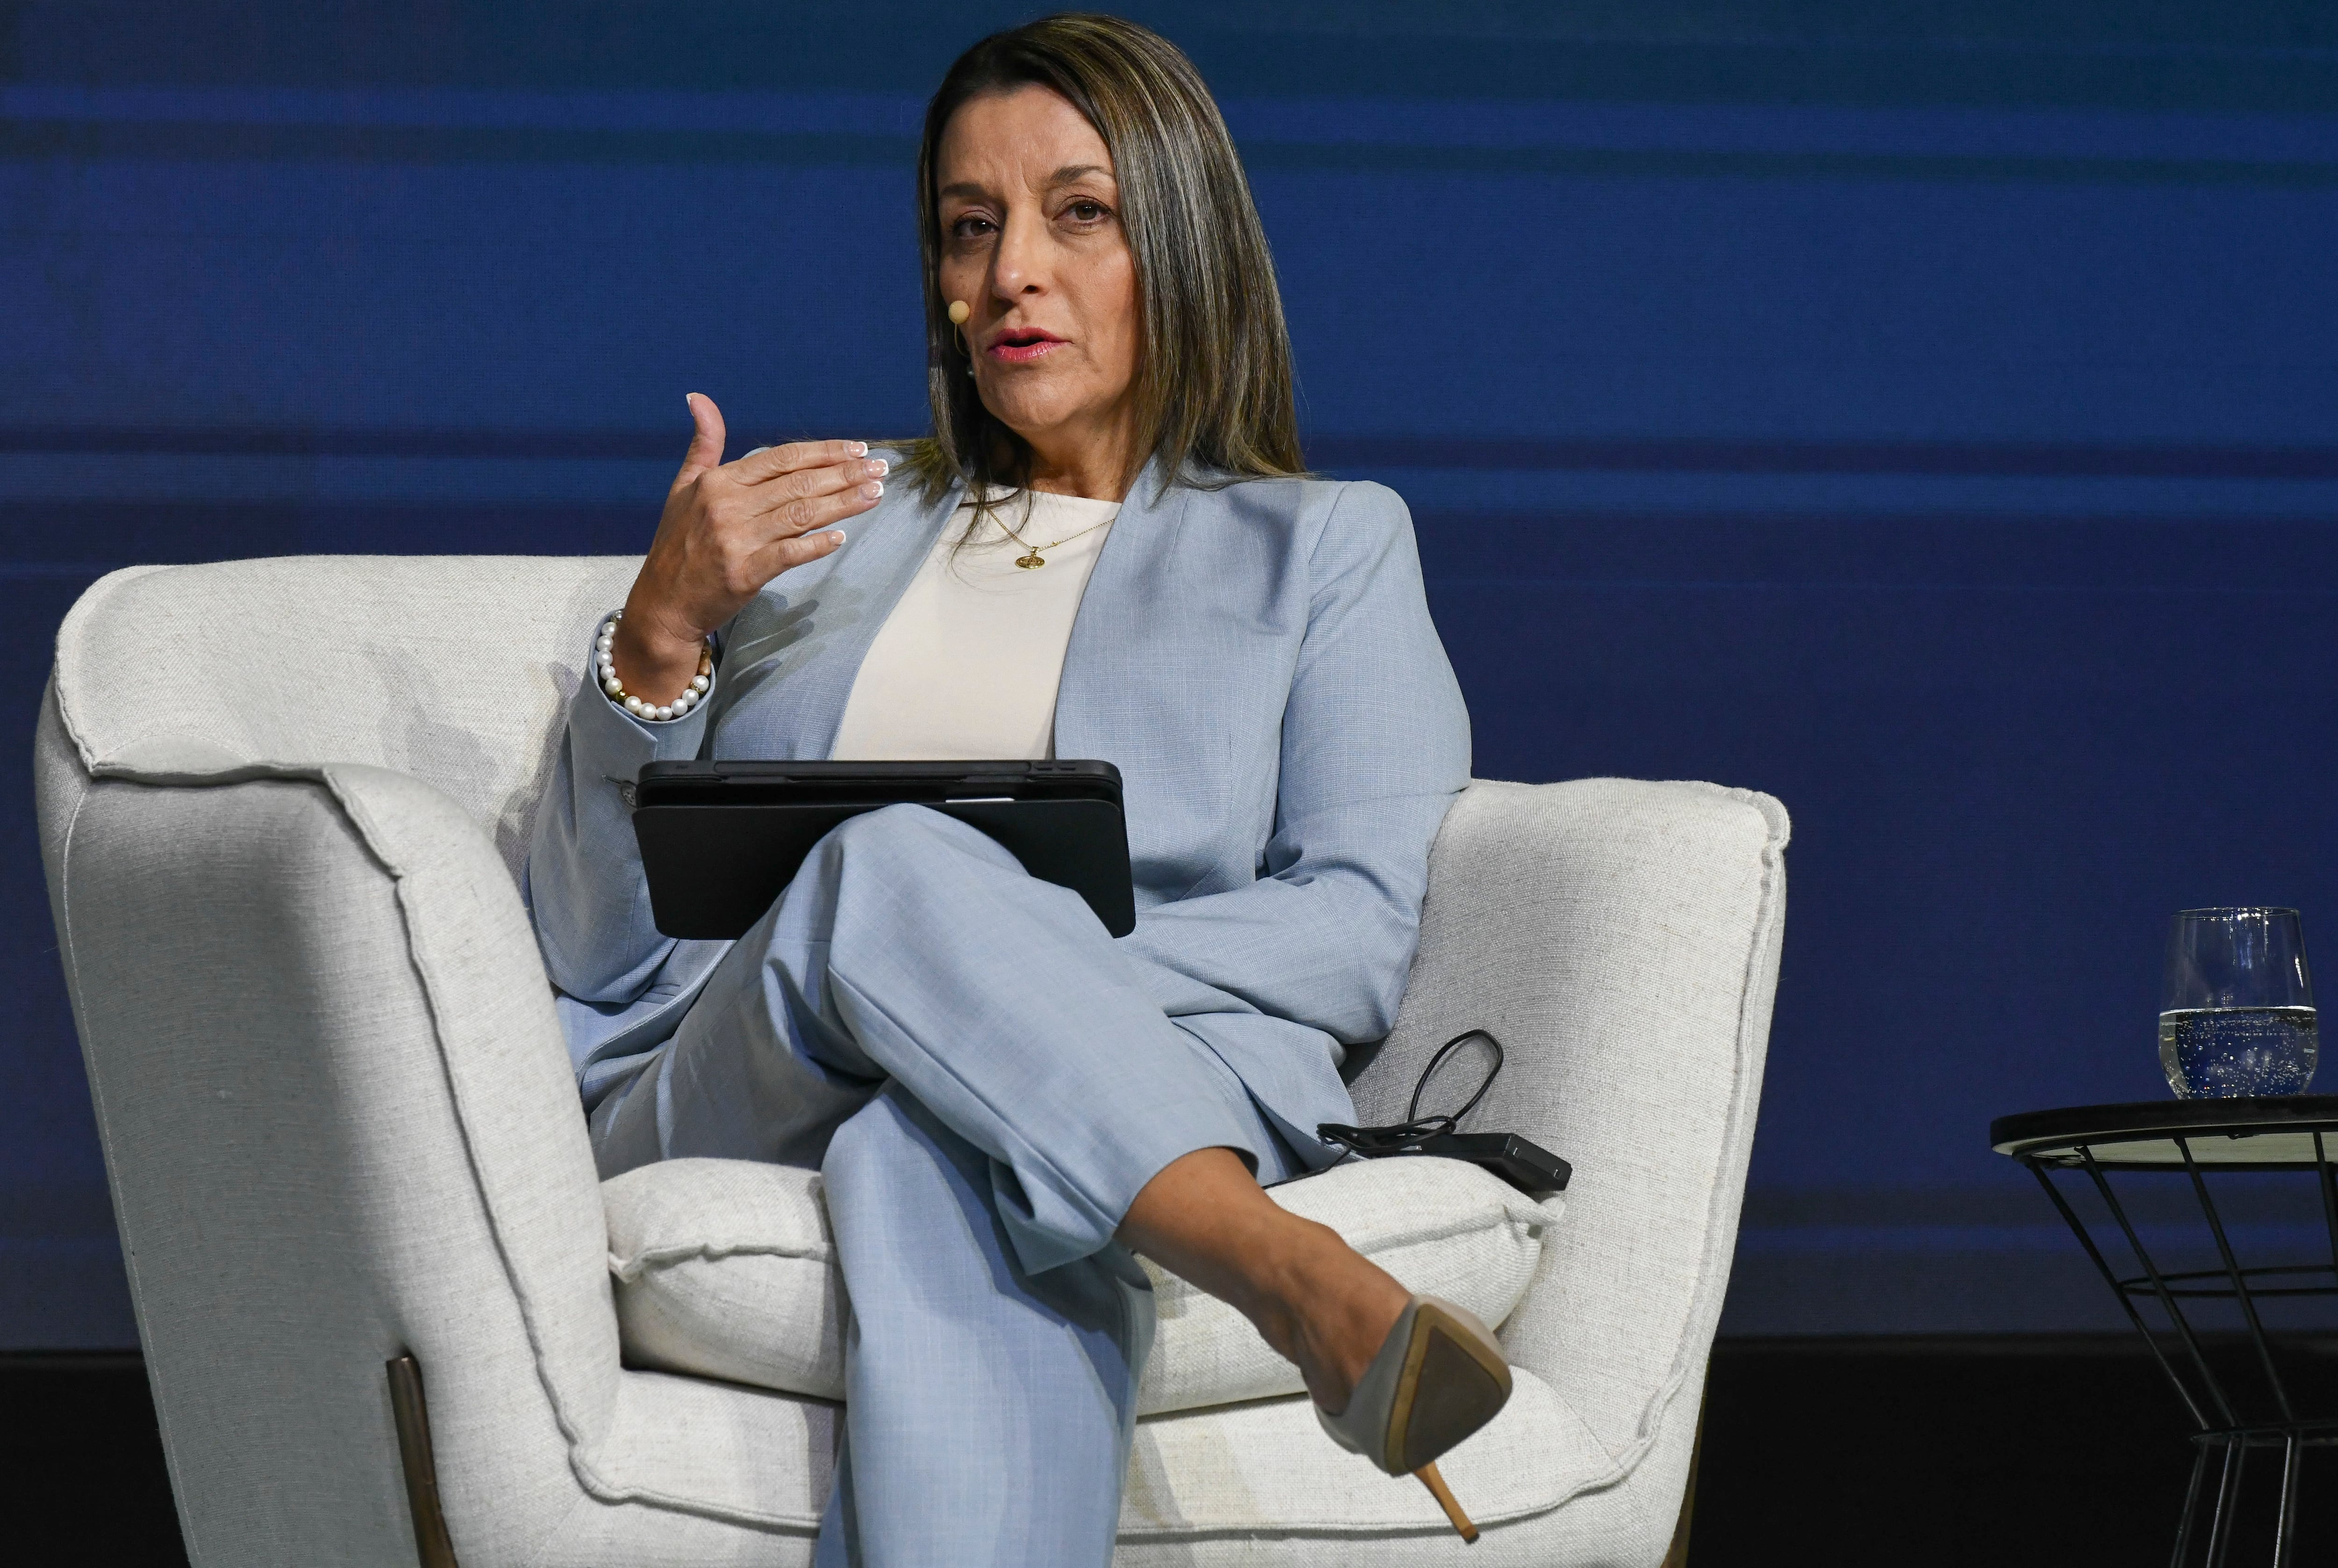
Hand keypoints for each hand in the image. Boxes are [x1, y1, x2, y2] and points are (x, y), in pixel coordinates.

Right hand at [613, 393, 887, 701]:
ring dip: (843, 503)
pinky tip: (841, 538)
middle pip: (798, 483)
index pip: (782, 458)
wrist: (663, 603)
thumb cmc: (677, 543)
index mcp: (718, 482)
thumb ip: (703, 445)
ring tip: (876, 494)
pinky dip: (815, 546)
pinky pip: (788, 555)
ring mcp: (736, 541)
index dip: (823, 451)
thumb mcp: (684, 487)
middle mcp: (727, 507)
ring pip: (800, 514)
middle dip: (845, 474)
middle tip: (881, 469)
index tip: (858, 449)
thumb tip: (698, 397)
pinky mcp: (744, 574)